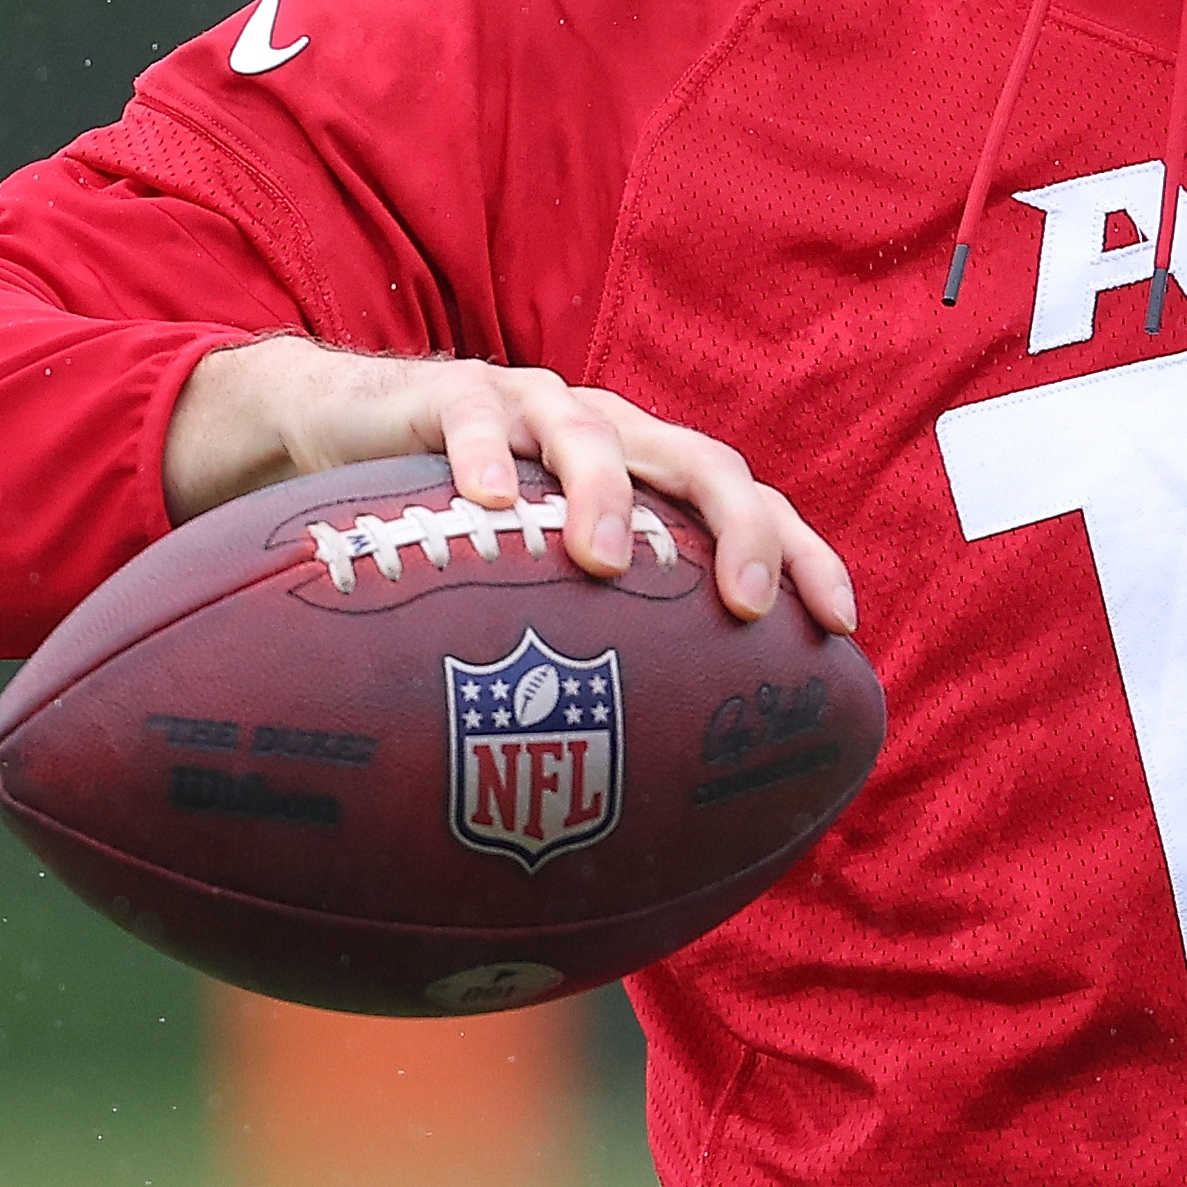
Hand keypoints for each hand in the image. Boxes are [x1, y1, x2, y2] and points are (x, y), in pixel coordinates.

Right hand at [164, 337, 856, 634]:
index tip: (842, 627)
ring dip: (609, 492)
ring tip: (608, 559)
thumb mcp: (532, 583)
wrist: (343, 429)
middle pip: (701, 461)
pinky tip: (484, 498)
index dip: (804, 556)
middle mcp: (609, 434)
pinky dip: (485, 452)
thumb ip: (585, 649)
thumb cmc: (456, 529)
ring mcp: (534, 408)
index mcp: (647, 476)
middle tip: (748, 604)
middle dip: (738, 529)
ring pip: (593, 432)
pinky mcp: (451, 396)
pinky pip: (475, 414)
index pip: (750, 507)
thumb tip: (631, 791)